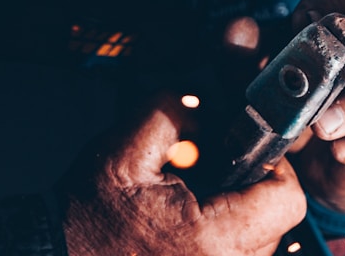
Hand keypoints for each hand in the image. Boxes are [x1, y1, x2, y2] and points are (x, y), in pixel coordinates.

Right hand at [64, 99, 306, 254]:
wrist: (58, 254)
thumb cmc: (85, 218)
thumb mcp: (123, 151)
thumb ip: (171, 112)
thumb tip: (206, 105)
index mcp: (212, 239)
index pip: (286, 198)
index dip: (271, 166)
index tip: (244, 153)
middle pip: (277, 217)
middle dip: (248, 186)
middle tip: (206, 174)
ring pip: (260, 237)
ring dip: (236, 211)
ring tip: (191, 202)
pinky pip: (239, 252)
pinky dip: (222, 234)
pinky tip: (188, 223)